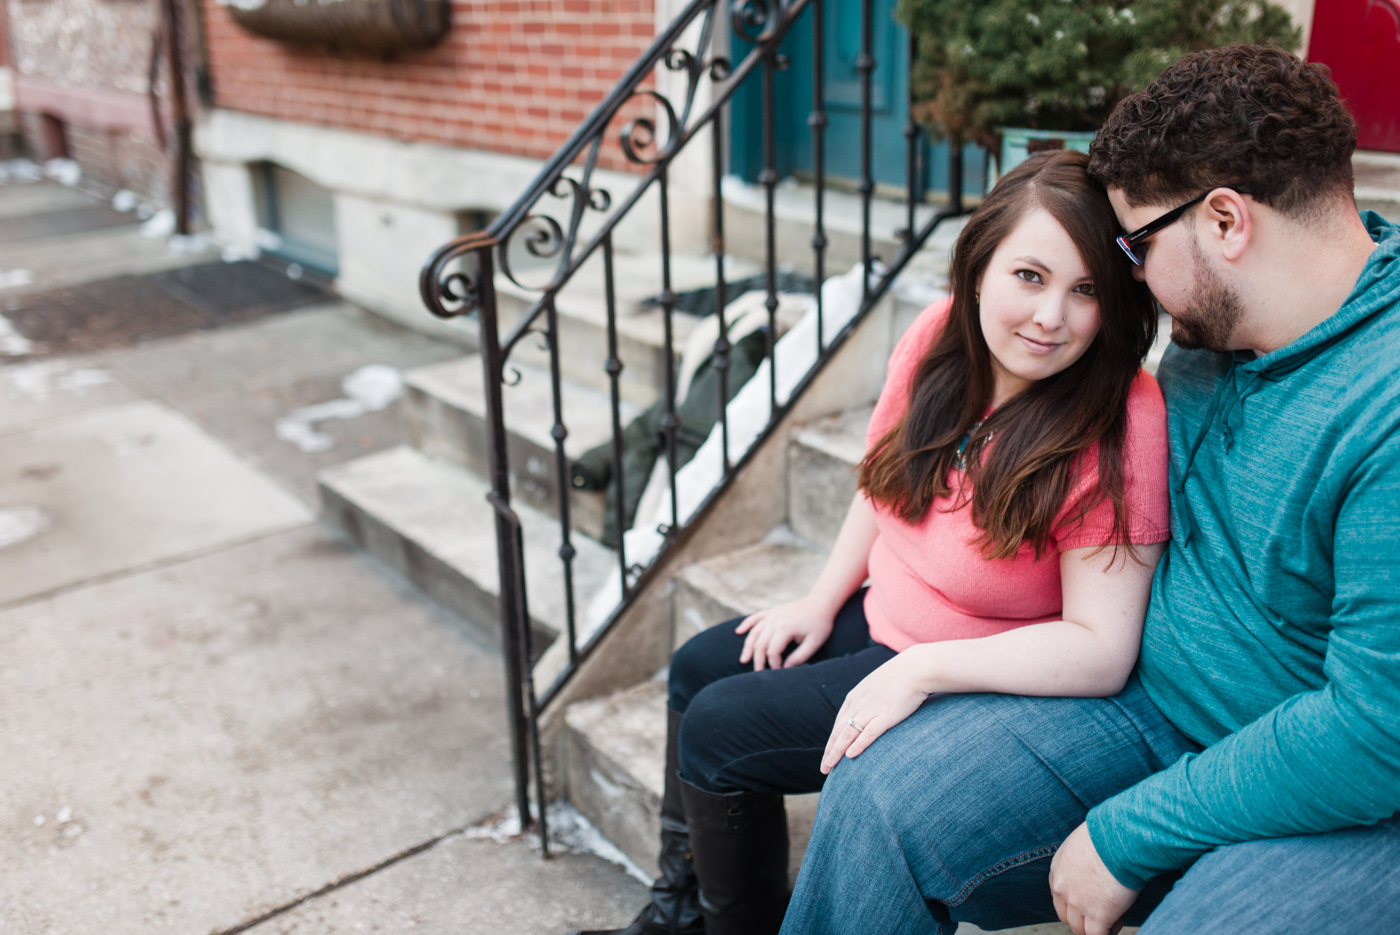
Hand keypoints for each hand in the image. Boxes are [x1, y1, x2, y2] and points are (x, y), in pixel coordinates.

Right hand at [735, 597, 835, 671]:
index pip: (772, 651)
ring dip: (748, 647)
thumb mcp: (814, 643)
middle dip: (758, 660)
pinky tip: (739, 632)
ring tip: (743, 660)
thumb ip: (799, 657)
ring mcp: (772, 614)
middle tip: (758, 673)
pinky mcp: (772, 611)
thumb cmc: (820, 624)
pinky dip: (746, 624)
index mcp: (785, 627)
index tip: (780, 672)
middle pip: (760, 643)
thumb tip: (785, 669)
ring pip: (755, 632)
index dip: (774, 664)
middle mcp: (775, 620)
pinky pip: (755, 617)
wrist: (821, 603)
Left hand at [820, 647, 931, 773]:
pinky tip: (850, 756)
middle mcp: (858, 704)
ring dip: (837, 752)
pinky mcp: (885, 715)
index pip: (839, 723)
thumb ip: (869, 699)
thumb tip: (868, 712)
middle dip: (830, 751)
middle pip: (839, 731)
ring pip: (848, 734)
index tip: (828, 755)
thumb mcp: (877, 686)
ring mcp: (870, 710)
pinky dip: (858, 744)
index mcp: (855, 697)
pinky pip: (868, 733)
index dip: (832, 741)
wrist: (916, 668)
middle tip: (824, 769)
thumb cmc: (900, 677)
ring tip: (829, 767)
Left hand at [1049, 822, 1137, 934]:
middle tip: (1101, 911)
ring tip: (1113, 918)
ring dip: (1094, 927)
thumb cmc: (1108, 834)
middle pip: (1065, 915)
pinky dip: (1107, 933)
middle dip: (1081, 917)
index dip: (1074, 901)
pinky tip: (1117, 922)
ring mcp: (1078, 904)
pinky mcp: (1098, 916)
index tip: (1090, 898)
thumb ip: (1082, 857)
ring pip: (1079, 929)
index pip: (1058, 895)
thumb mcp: (1083, 842)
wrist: (1119, 840)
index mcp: (1057, 869)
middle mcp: (1062, 888)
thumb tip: (1095, 862)